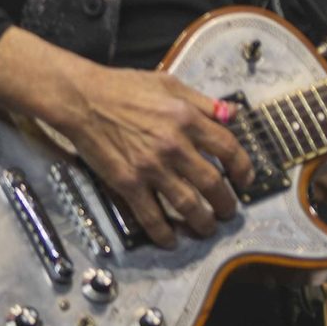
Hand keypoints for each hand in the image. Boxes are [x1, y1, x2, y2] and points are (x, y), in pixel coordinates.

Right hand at [56, 62, 251, 247]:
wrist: (81, 99)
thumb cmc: (123, 88)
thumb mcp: (171, 85)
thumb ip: (204, 102)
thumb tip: (231, 115)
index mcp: (188, 120)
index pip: (229, 149)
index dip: (243, 169)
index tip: (245, 180)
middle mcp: (174, 146)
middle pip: (212, 183)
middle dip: (226, 202)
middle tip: (229, 212)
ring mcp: (151, 167)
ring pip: (187, 204)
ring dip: (202, 222)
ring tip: (208, 229)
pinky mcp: (127, 182)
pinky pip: (149, 215)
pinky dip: (163, 232)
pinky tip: (171, 240)